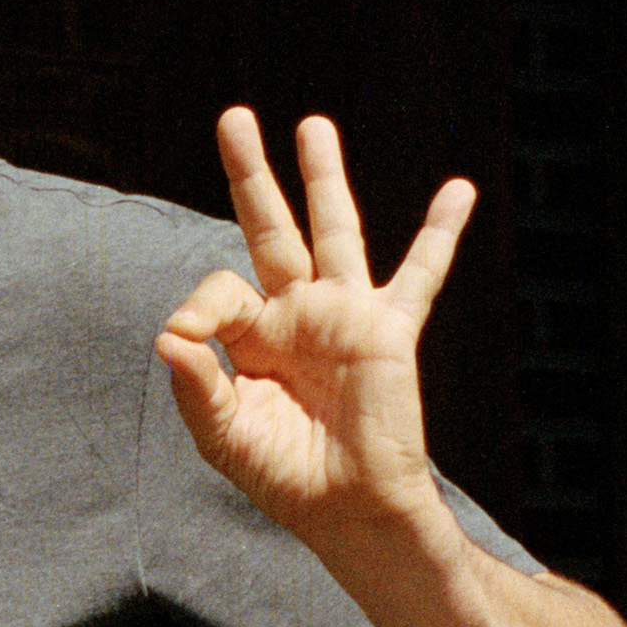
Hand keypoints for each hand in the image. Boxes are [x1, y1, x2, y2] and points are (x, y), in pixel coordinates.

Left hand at [156, 108, 468, 541]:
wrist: (348, 509)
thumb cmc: (285, 476)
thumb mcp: (223, 434)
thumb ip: (194, 386)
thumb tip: (167, 335)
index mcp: (252, 337)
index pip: (218, 289)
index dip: (199, 309)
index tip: (190, 340)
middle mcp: (296, 314)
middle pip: (270, 226)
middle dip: (251, 173)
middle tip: (233, 117)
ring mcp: (344, 315)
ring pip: (335, 229)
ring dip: (326, 176)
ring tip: (313, 125)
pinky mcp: (388, 330)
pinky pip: (419, 273)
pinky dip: (440, 233)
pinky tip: (459, 190)